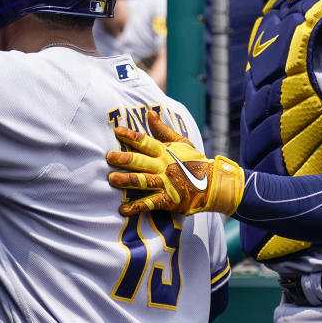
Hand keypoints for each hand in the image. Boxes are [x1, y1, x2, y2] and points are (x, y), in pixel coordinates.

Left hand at [107, 110, 244, 215]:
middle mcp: (163, 166)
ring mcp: (165, 183)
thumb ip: (162, 130)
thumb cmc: (194, 161)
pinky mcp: (168, 200)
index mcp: (165, 152)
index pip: (145, 141)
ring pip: (143, 181)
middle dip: (123, 158)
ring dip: (126, 180)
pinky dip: (136, 207)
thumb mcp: (181, 142)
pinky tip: (123, 209)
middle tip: (108, 157)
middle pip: (140, 161)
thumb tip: (149, 113)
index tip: (116, 130)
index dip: (131, 136)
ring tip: (111, 179)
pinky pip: (150, 204)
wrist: (213, 184)